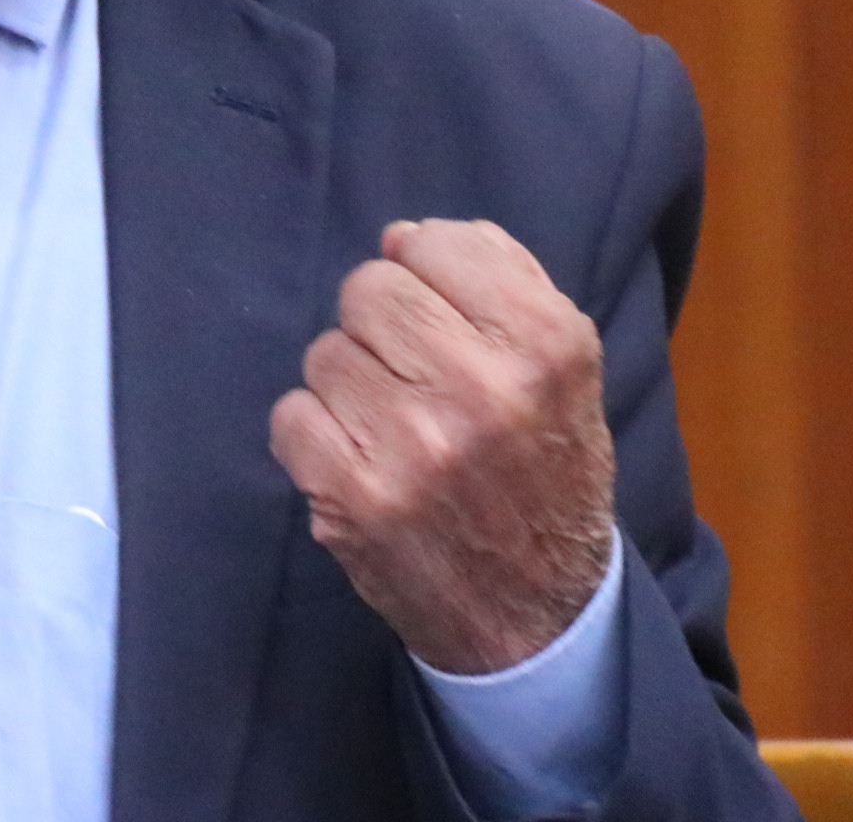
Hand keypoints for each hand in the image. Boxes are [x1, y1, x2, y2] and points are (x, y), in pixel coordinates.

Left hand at [267, 219, 613, 672]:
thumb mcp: (562, 363)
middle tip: (414, 380)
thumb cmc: (544, 467)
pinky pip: (290, 415)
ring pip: (326, 352)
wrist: (537, 613)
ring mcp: (413, 445)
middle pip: (368, 290)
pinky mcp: (354, 497)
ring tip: (396, 429)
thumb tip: (398, 238)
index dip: (427, 276)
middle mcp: (482, 388)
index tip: (445, 318)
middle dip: (382, 327)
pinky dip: (316, 437)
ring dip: (349, 385)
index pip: (432, 243)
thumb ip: (495, 277)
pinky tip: (361, 463)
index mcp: (545, 343)